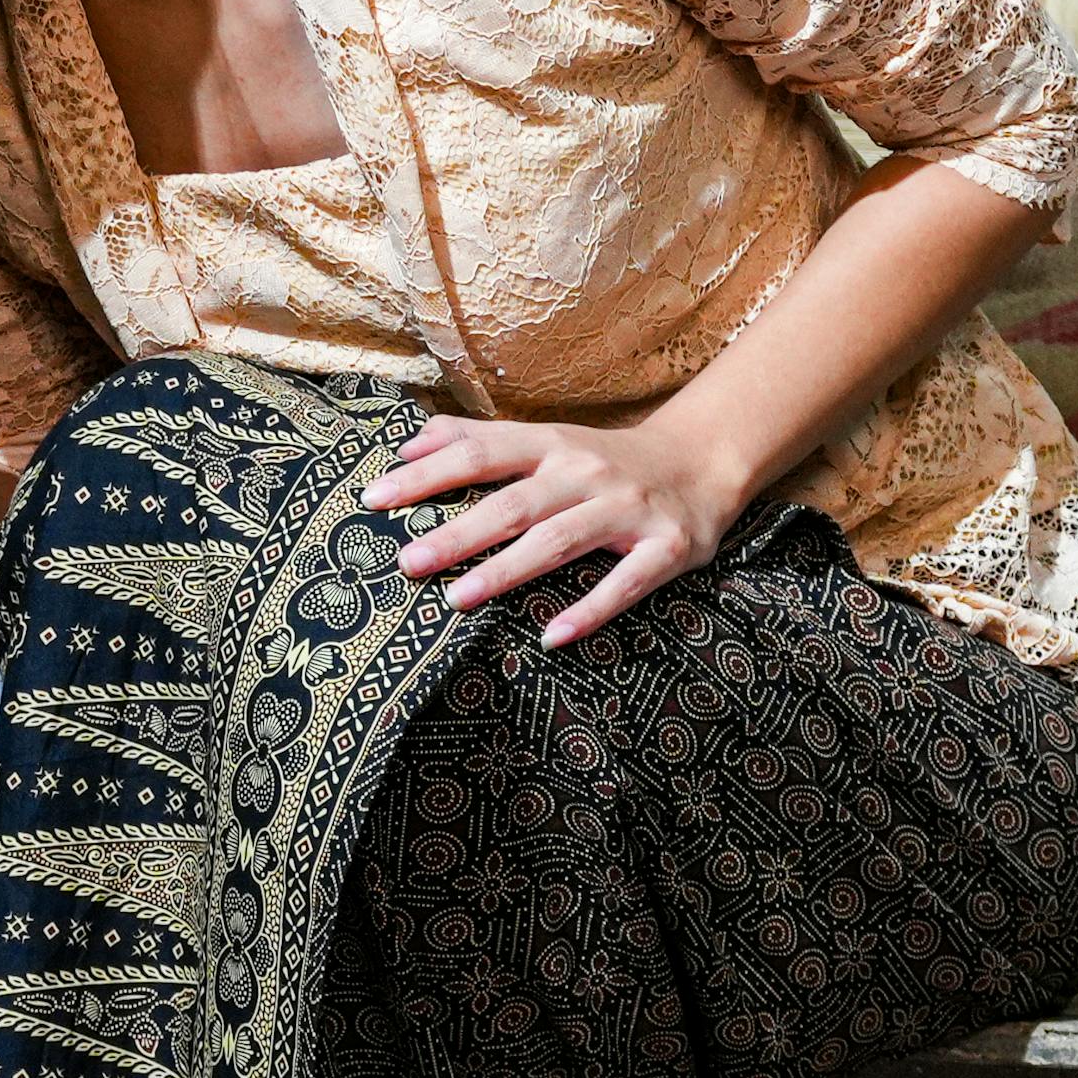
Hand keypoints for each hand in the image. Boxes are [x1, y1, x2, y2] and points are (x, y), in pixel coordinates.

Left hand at [368, 406, 750, 644]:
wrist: (704, 464)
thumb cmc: (607, 462)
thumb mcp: (549, 440)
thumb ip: (481, 440)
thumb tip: (408, 444)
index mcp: (553, 446)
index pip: (480, 454)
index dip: (426, 475)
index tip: (373, 499)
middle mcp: (586, 473)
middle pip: (514, 503)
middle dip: (458, 532)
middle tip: (406, 562)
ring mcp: (628, 511)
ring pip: (560, 541)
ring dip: (507, 570)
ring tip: (458, 599)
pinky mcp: (666, 548)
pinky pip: (625, 584)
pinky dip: (590, 610)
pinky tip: (552, 637)